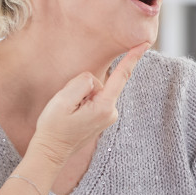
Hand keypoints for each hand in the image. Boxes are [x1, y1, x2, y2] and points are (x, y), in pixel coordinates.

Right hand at [29, 42, 148, 165]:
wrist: (51, 151)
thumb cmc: (54, 127)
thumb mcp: (63, 99)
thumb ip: (82, 82)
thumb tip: (93, 80)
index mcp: (104, 106)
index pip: (121, 76)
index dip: (132, 58)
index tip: (144, 43)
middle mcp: (111, 112)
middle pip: (99, 82)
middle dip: (82, 87)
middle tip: (67, 106)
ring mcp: (107, 116)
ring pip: (94, 90)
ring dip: (80, 96)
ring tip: (69, 114)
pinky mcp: (102, 118)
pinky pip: (92, 98)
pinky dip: (81, 101)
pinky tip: (73, 115)